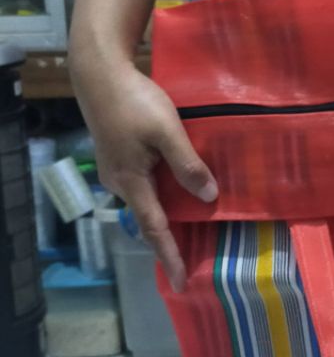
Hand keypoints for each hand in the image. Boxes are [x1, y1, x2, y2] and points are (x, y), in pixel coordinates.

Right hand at [71, 60, 217, 291]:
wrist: (100, 74)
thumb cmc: (135, 102)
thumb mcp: (167, 132)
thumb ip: (187, 164)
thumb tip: (209, 197)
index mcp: (132, 181)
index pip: (155, 229)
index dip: (171, 256)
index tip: (182, 282)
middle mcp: (121, 183)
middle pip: (151, 218)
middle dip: (171, 240)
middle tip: (195, 258)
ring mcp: (118, 169)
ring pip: (148, 200)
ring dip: (169, 214)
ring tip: (194, 226)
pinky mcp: (120, 156)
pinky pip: (145, 184)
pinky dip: (163, 194)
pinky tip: (179, 188)